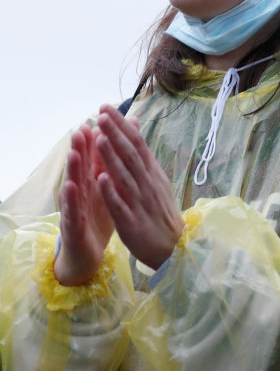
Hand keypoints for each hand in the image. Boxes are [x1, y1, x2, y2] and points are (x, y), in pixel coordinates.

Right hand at [55, 125, 114, 285]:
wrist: (86, 252)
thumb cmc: (97, 217)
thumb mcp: (107, 191)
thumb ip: (109, 168)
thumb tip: (116, 143)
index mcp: (92, 184)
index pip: (95, 159)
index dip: (97, 140)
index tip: (100, 118)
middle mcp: (81, 193)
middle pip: (82, 169)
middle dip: (82, 149)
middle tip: (82, 129)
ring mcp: (75, 209)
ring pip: (74, 187)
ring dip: (74, 170)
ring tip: (74, 152)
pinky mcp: (73, 227)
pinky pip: (73, 212)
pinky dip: (73, 199)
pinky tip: (72, 187)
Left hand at [95, 105, 183, 268]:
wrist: (172, 246)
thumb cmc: (159, 210)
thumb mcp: (154, 179)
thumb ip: (141, 153)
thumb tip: (133, 124)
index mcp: (151, 173)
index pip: (137, 144)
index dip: (121, 126)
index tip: (106, 108)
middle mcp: (147, 184)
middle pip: (131, 156)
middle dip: (115, 135)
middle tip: (100, 115)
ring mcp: (140, 203)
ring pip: (125, 177)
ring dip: (112, 158)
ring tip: (99, 139)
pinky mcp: (132, 222)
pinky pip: (120, 205)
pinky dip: (111, 192)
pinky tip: (100, 179)